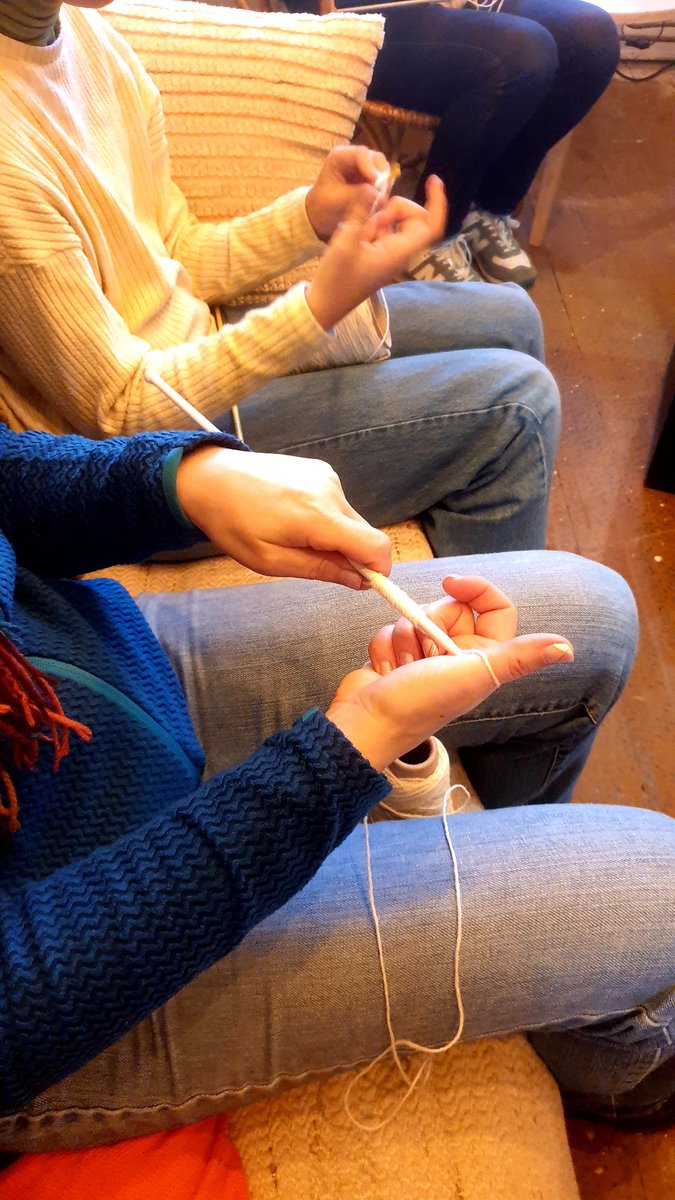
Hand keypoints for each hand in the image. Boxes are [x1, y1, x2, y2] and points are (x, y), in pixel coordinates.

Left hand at [176, 446, 391, 587]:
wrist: (210, 478)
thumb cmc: (233, 522)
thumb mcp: (271, 560)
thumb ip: (321, 570)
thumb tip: (359, 580)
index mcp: (318, 516)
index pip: (375, 545)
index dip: (379, 570)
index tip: (364, 583)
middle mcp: (330, 491)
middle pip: (365, 534)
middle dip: (351, 555)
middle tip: (314, 563)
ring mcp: (327, 476)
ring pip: (351, 520)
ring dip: (335, 536)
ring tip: (294, 536)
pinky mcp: (321, 470)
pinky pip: (338, 504)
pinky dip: (327, 518)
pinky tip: (294, 517)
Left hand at [305, 145, 389, 241]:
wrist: (321, 213)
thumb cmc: (323, 205)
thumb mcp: (337, 201)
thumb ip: (357, 195)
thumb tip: (378, 194)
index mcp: (339, 156)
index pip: (361, 154)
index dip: (371, 167)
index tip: (377, 184)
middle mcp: (353, 156)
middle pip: (376, 158)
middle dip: (381, 176)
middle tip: (382, 195)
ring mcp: (364, 166)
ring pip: (383, 169)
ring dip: (384, 184)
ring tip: (380, 201)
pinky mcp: (370, 177)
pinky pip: (383, 180)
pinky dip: (384, 190)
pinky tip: (379, 202)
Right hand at [306, 176, 446, 330]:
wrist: (326, 304)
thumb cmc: (336, 279)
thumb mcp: (345, 241)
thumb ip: (361, 212)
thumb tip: (373, 188)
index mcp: (399, 252)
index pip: (431, 225)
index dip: (436, 201)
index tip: (432, 180)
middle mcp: (400, 252)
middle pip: (413, 218)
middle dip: (395, 207)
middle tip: (371, 215)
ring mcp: (390, 253)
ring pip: (396, 222)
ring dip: (378, 217)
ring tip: (357, 232)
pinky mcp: (380, 254)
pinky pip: (383, 230)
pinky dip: (371, 225)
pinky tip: (354, 237)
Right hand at [326, 575, 574, 769]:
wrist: (365, 724)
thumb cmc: (419, 703)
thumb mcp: (473, 675)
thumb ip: (518, 659)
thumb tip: (567, 649)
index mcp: (485, 659)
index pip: (495, 608)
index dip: (476, 590)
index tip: (450, 583)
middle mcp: (459, 657)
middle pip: (448, 608)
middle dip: (428, 622)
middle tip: (425, 651)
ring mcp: (426, 658)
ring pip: (415, 617)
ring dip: (402, 639)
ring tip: (402, 669)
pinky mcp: (397, 658)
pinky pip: (391, 630)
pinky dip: (383, 648)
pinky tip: (385, 672)